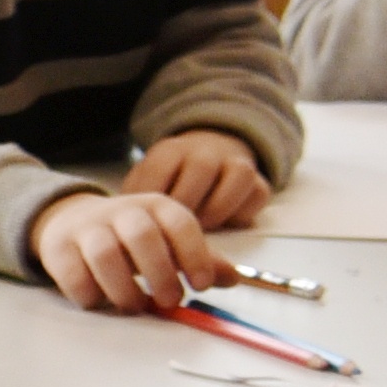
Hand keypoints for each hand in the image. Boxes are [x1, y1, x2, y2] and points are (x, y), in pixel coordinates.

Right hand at [31, 183, 234, 313]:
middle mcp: (122, 211)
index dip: (194, 254)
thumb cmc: (129, 236)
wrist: (70, 220)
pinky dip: (89, 294)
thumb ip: (198, 259)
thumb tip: (233, 279)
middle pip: (142, 236)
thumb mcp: (167, 239)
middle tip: (169, 301)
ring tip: (134, 306)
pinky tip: (100, 302)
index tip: (199, 285)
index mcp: (156, 206)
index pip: (180, 224)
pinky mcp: (58, 248)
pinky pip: (73, 273)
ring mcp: (87, 227)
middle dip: (159, 273)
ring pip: (104, 254)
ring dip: (124, 288)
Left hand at [127, 130, 273, 230]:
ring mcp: (236, 162)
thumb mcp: (143, 188)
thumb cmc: (167, 185)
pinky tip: (223, 225)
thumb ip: (136, 205)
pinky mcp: (258, 182)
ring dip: (217, 209)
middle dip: (186, 206)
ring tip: (200, 230)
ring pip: (238, 176)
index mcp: (169, 151)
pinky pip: (258, 194)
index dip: (152, 203)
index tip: (147, 225)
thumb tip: (128, 236)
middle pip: (201, 169)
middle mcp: (205, 150)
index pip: (159, 170)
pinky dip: (241, 214)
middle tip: (175, 232)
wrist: (206, 159)